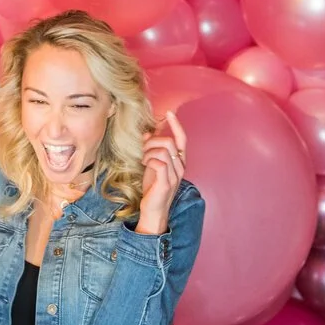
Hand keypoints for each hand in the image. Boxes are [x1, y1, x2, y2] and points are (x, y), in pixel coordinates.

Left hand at [137, 111, 185, 233]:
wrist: (153, 210)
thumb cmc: (153, 188)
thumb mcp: (152, 165)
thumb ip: (152, 150)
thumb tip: (147, 133)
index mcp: (179, 161)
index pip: (182, 139)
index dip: (176, 125)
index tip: (168, 113)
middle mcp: (180, 167)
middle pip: (169, 141)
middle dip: (153, 141)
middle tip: (143, 149)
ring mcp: (175, 175)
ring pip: (163, 150)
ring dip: (149, 151)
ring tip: (143, 159)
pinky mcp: (167, 183)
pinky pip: (159, 162)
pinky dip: (149, 159)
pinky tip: (144, 164)